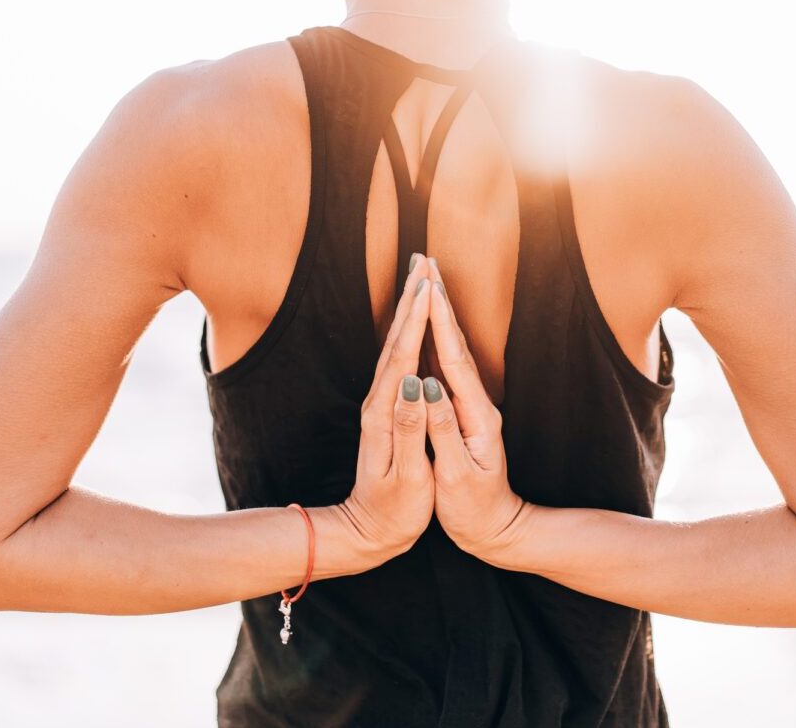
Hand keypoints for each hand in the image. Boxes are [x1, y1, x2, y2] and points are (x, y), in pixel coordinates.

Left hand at [336, 254, 435, 561]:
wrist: (366, 534)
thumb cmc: (393, 513)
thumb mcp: (407, 477)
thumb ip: (410, 430)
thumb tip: (415, 386)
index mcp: (384, 415)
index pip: (404, 358)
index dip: (418, 320)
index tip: (430, 285)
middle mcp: (377, 403)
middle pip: (396, 341)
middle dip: (411, 299)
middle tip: (423, 261)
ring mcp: (378, 405)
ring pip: (395, 346)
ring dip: (408, 310)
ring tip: (421, 278)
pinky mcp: (385, 410)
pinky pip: (398, 360)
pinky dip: (407, 333)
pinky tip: (414, 321)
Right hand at [420, 258, 529, 559]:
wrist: (499, 531)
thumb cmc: (476, 510)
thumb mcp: (457, 476)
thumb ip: (442, 431)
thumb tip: (428, 389)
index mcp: (476, 415)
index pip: (453, 359)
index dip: (438, 321)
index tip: (426, 287)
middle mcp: (477, 403)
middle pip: (455, 342)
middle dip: (438, 301)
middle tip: (424, 262)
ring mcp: (471, 406)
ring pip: (450, 349)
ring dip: (437, 313)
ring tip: (423, 280)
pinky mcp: (462, 413)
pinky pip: (445, 365)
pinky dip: (434, 338)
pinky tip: (423, 325)